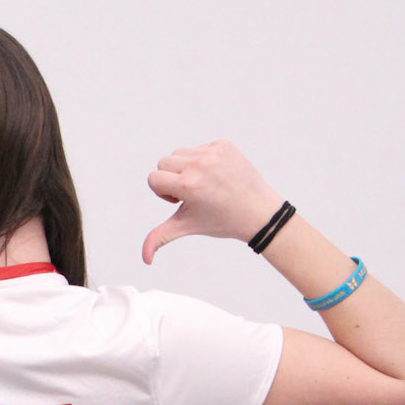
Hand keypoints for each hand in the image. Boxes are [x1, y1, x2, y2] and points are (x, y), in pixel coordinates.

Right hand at [141, 142, 282, 264]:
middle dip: (172, 178)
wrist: (259, 211)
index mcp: (188, 184)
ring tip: (203, 183)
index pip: (153, 178)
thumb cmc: (223, 221)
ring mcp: (213, 152)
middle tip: (192, 193)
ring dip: (185, 167)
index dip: (162, 192)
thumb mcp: (187, 227)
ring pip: (180, 153)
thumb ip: (160, 238)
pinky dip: (203, 160)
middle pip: (164, 162)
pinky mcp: (224, 145)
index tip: (180, 200)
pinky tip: (216, 175)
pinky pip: (199, 148)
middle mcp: (199, 165)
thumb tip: (145, 259)